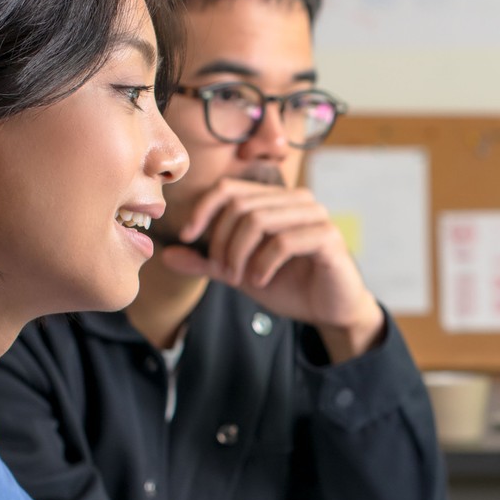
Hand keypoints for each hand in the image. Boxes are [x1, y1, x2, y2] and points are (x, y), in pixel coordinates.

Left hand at [158, 179, 383, 359]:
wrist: (332, 311)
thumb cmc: (291, 286)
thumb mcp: (242, 274)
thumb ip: (209, 263)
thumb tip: (167, 255)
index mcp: (276, 200)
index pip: (229, 189)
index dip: (203, 209)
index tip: (187, 236)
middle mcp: (297, 199)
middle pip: (240, 206)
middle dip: (222, 242)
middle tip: (223, 272)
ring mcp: (314, 215)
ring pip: (258, 220)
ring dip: (239, 254)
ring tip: (239, 279)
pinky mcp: (327, 237)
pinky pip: (283, 241)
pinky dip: (263, 264)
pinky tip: (260, 281)